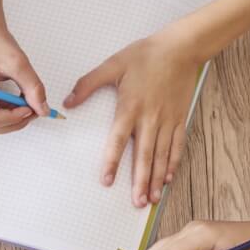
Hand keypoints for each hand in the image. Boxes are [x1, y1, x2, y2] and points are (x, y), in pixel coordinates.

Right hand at [0, 17, 47, 133]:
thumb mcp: (17, 62)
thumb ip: (32, 87)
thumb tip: (42, 109)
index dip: (15, 117)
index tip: (32, 107)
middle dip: (15, 120)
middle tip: (34, 106)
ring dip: (12, 116)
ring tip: (25, 99)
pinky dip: (8, 111)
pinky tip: (16, 99)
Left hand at [64, 27, 202, 207]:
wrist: (182, 47)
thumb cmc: (146, 55)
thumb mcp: (112, 65)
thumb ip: (88, 84)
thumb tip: (67, 101)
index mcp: (130, 108)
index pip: (118, 141)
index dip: (112, 162)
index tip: (108, 181)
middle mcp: (150, 118)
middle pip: (143, 156)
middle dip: (140, 181)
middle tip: (137, 202)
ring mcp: (167, 120)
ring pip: (161, 155)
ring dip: (156, 178)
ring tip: (152, 199)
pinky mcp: (180, 118)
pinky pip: (176, 145)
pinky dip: (172, 163)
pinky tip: (168, 178)